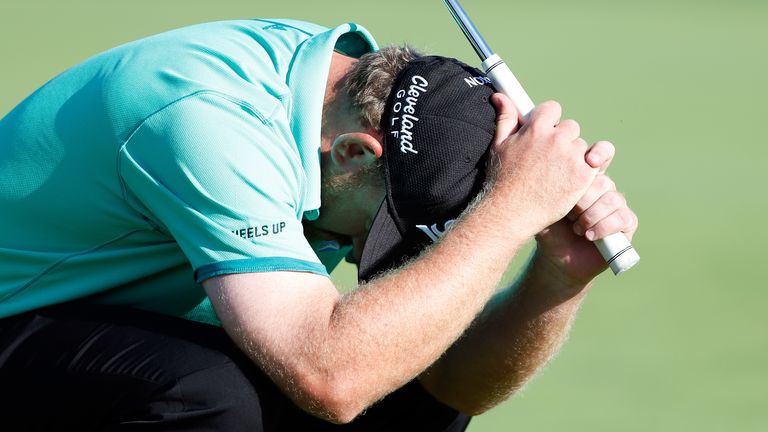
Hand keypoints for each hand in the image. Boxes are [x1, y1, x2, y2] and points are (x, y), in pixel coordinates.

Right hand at [487, 94, 597, 237]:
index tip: (544, 135)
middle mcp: (557, 139)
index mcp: (536, 128)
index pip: (553, 109)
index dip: (549, 122)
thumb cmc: (502, 180)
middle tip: (548, 161)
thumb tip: (500, 97)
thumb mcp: (499, 145)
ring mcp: (572, 157)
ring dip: (573, 157)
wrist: (511, 212)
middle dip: (562, 141)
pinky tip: (568, 183)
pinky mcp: (584, 175)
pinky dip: (584, 173)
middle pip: (570, 128)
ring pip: (581, 147)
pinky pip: (593, 166)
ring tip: (556, 176)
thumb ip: (505, 118)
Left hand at [535, 141, 638, 285]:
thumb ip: (548, 183)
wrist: (557, 258)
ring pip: (612, 199)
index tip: (590, 160)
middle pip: (603, 181)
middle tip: (568, 215)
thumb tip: (545, 163)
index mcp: (586, 176)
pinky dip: (604, 227)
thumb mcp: (543, 203)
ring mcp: (617, 205)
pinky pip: (622, 217)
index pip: (602, 153)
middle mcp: (604, 188)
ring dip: (591, 215)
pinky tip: (588, 235)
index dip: (600, 153)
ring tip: (575, 228)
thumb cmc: (548, 227)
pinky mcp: (626, 224)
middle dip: (582, 200)